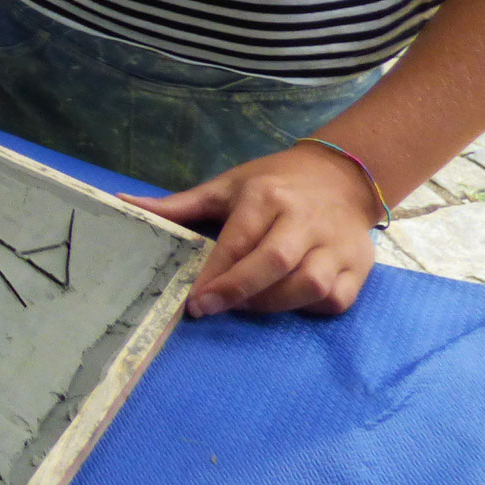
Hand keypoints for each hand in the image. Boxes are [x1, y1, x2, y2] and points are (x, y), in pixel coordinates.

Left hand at [123, 142, 382, 316]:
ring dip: (272, 304)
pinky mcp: (359, 266)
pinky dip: (309, 309)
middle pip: (274, 263)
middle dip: (238, 291)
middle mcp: (304, 219)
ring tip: (244, 306)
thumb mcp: (226, 186)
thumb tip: (124, 203)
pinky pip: (335, 299)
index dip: (215, 273)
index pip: (239, 240)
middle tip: (209, 308)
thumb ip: (180, 204)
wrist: (341, 175)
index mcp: (267, 195)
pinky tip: (284, 304)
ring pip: (308, 285)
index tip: (193, 300)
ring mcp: (336, 244)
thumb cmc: (273, 182)